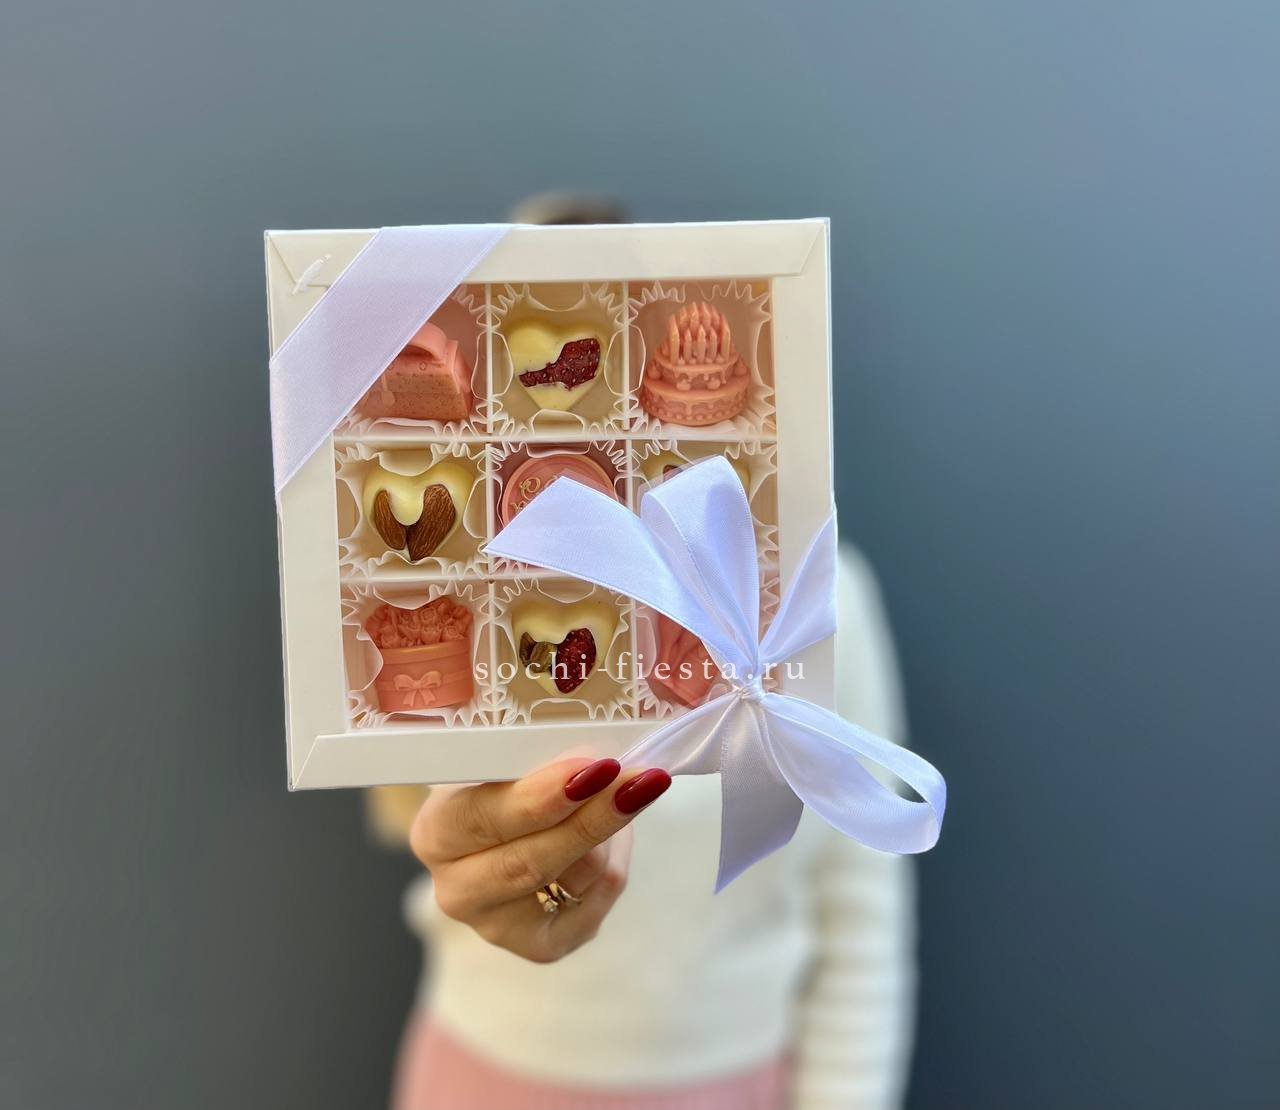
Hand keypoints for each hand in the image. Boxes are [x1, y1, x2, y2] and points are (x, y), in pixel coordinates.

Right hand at [410, 759, 671, 962]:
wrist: (508, 833)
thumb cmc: (507, 785)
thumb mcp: (507, 764)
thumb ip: (537, 762)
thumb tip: (596, 760)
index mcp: (434, 832)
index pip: (483, 817)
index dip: (541, 795)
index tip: (592, 767)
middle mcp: (455, 890)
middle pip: (531, 860)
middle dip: (592, 816)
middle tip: (639, 779)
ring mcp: (497, 926)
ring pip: (576, 876)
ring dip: (611, 830)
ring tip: (625, 789)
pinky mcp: (541, 947)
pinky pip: (598, 899)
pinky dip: (616, 858)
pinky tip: (614, 835)